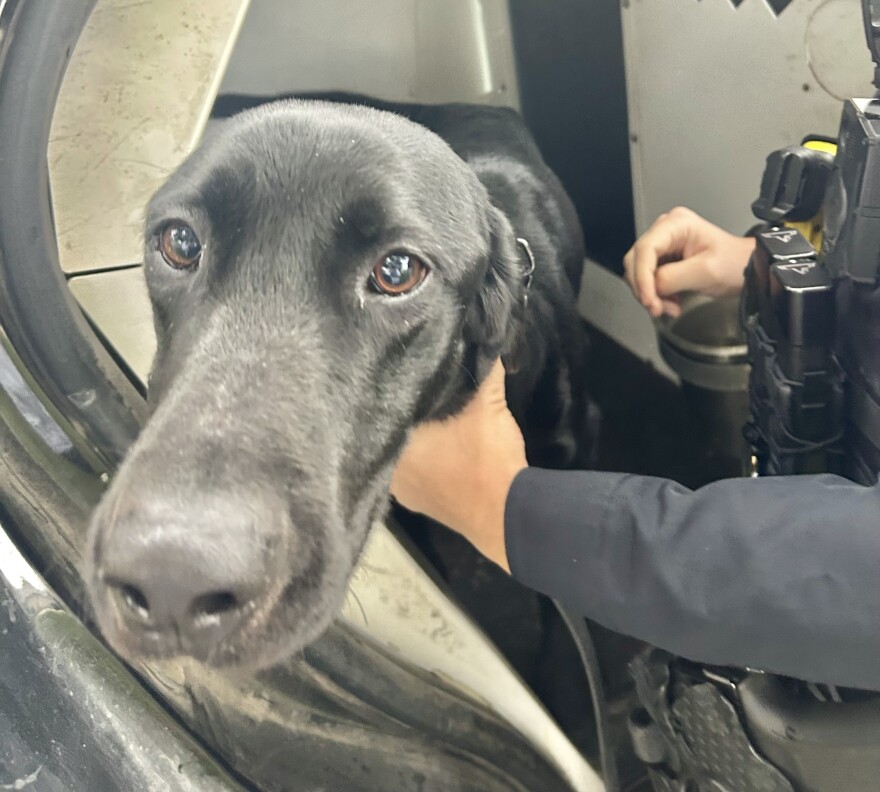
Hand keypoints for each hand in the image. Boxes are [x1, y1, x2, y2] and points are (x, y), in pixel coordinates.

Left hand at [391, 360, 526, 571]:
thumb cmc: (487, 459)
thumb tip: (486, 337)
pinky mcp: (419, 503)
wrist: (508, 516)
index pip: (379, 406)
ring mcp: (401, 491)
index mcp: (393, 444)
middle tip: (411, 381)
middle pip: (387, 430)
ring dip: (411, 436)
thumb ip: (484, 370)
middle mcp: (388, 470)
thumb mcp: (489, 405)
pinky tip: (434, 442)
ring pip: (399, 453)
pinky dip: (422, 457)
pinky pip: (412, 471)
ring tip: (422, 408)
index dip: (390, 386)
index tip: (397, 365)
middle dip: (400, 410)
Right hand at [623, 206, 755, 317]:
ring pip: (639, 272)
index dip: (642, 277)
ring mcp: (663, 244)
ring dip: (650, 294)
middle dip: (644, 288)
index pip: (645, 249)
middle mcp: (666, 230)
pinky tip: (670, 302)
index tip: (649, 300)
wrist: (746, 269)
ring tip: (669, 307)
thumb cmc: (734, 264)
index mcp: (676, 223)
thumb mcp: (705, 271)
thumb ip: (672, 278)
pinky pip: (648, 278)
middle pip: (636, 261)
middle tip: (657, 308)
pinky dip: (655, 294)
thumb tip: (651, 287)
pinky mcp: (664, 259)